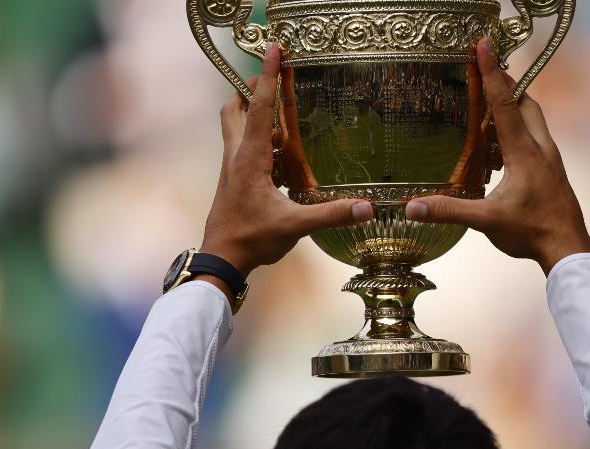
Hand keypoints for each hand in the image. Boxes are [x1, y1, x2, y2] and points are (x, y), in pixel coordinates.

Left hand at [201, 41, 372, 280]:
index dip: (266, 75)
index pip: (259, 106)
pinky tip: (279, 156)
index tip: (273, 48)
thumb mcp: (295, 227)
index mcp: (250, 157)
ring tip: (281, 117)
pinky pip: (243, 150)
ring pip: (235, 128)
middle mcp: (236, 156)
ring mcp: (232, 169)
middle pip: (235, 109)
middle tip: (271, 81)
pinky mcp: (234, 181)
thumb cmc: (252, 239)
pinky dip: (258, 142)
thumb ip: (331, 215)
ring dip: (253, 115)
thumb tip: (368, 208)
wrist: (221, 259)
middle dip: (250, 90)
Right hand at [404, 38, 589, 274]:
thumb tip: (411, 207)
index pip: (504, 103)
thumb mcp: (486, 221)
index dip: (491, 73)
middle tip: (485, 71)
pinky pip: (535, 136)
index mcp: (524, 152)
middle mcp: (541, 147)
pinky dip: (519, 128)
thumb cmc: (531, 232)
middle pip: (525, 102)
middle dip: (506, 83)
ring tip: (490, 104)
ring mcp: (550, 158)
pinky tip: (502, 144)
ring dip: (514, 105)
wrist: (568, 249)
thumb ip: (449, 210)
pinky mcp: (552, 169)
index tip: (483, 45)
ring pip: (534, 118)